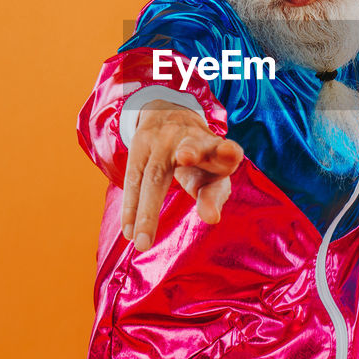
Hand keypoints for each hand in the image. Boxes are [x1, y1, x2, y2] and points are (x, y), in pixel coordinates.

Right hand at [122, 99, 243, 251]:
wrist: (170, 116)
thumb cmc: (200, 159)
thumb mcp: (212, 174)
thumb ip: (214, 196)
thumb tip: (212, 218)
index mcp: (216, 147)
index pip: (225, 150)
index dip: (227, 152)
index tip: (229, 152)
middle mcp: (190, 137)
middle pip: (191, 147)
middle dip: (190, 151)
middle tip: (186, 157)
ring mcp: (163, 139)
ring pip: (155, 173)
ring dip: (147, 208)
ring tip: (143, 242)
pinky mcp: (140, 145)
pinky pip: (133, 180)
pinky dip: (131, 208)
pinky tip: (129, 232)